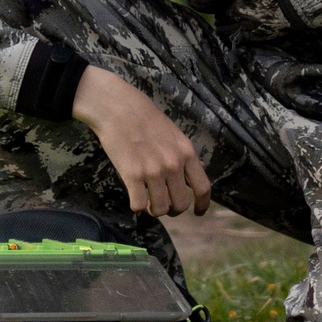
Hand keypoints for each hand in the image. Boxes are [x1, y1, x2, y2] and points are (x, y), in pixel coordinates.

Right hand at [72, 66, 210, 216]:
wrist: (118, 108)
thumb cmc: (146, 119)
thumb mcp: (175, 134)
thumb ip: (186, 155)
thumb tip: (201, 170)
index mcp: (186, 153)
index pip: (203, 188)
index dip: (201, 205)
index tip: (197, 213)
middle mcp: (173, 164)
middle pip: (180, 204)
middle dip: (172, 209)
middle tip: (162, 204)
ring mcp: (153, 171)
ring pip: (160, 209)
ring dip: (153, 209)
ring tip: (147, 200)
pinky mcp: (132, 175)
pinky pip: (139, 206)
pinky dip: (136, 205)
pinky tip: (133, 195)